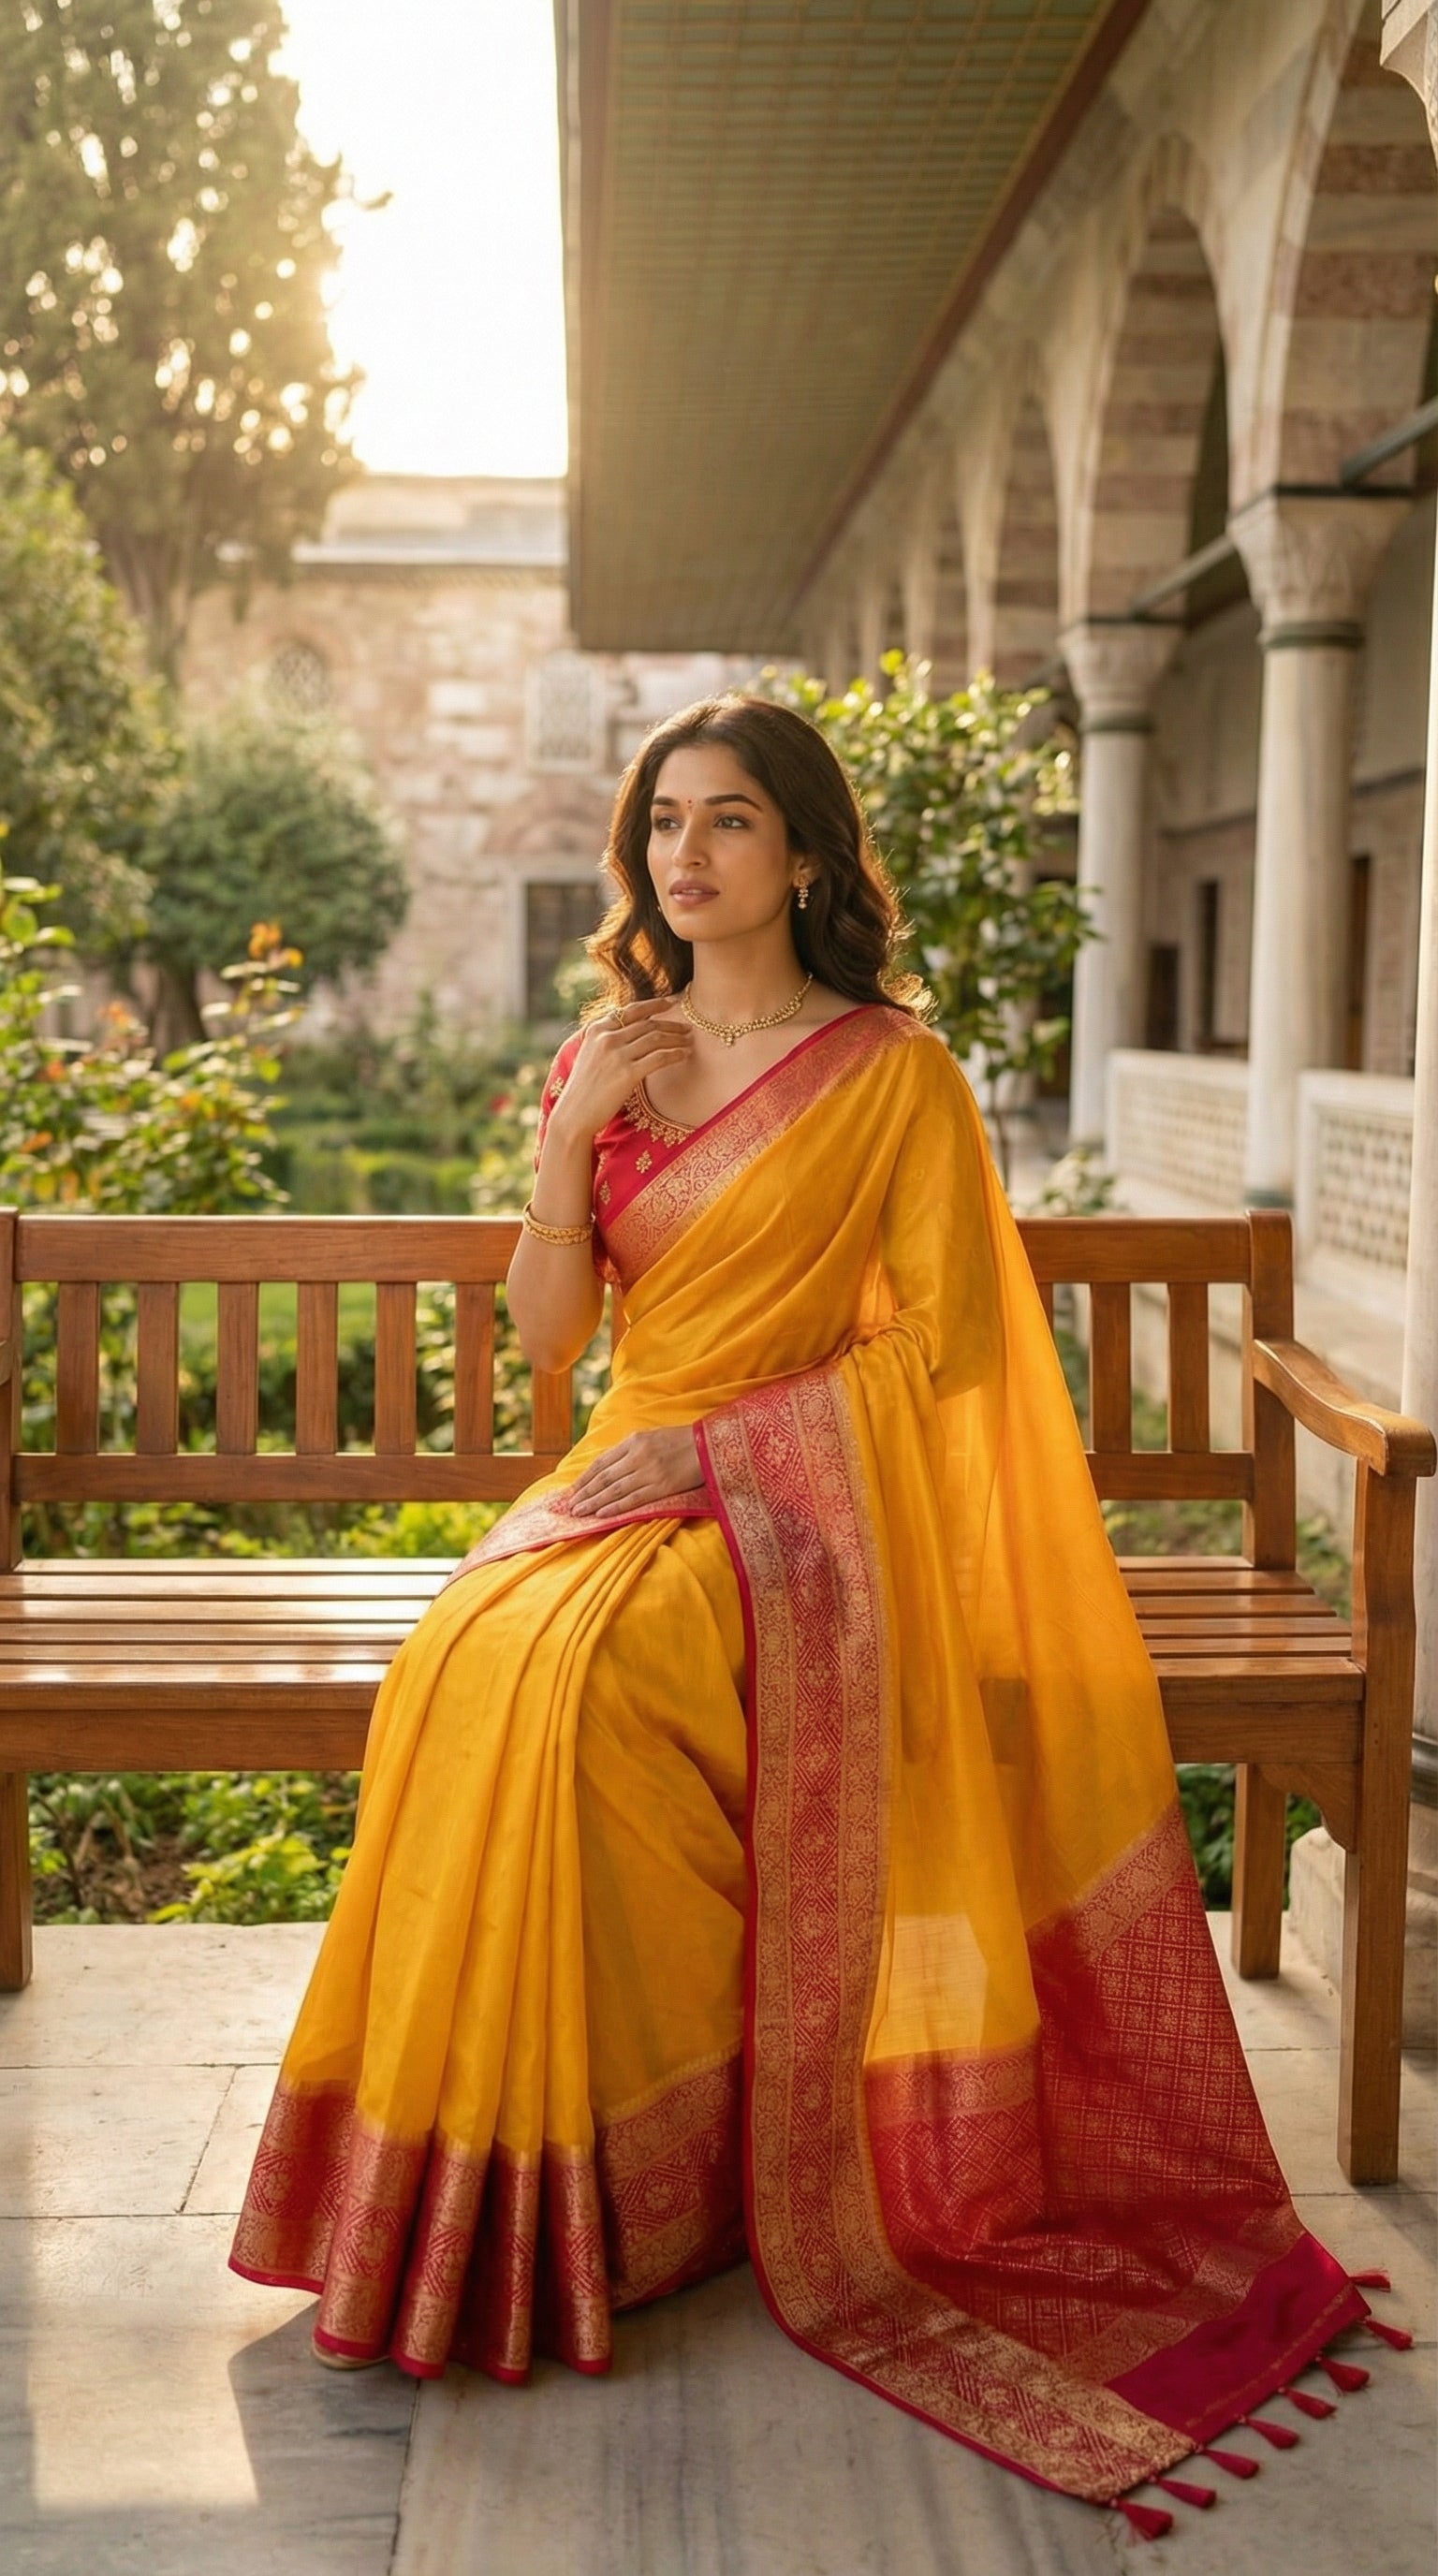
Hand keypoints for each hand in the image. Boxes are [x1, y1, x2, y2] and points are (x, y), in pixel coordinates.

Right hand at [549, 995, 691, 1140]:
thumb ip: (605, 1038)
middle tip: (686, 1027)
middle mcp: (606, 1038)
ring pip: (656, 1038)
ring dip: (676, 1038)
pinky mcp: (627, 1074)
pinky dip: (675, 1054)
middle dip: (670, 1024)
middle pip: (647, 1024)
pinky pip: (659, 1058)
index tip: (670, 1002)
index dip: (654, 1004)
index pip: (631, 1010)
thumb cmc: (583, 1088)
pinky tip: (684, 1055)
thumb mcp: (589, 1054)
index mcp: (596, 1029)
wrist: (574, 1114)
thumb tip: (627, 1025)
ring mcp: (617, 1055)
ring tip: (688, 1040)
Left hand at [566, 1423, 703, 1516]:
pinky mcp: (661, 1487)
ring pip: (614, 1490)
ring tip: (579, 1513)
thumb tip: (609, 1467)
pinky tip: (601, 1514)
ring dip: (594, 1503)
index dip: (585, 1478)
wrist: (709, 1446)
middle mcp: (638, 1456)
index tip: (573, 1490)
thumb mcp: (651, 1436)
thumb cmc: (681, 1441)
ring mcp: (649, 1472)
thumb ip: (630, 1449)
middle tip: (570, 1507)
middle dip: (585, 1493)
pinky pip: (633, 1500)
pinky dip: (615, 1508)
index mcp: (634, 1441)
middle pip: (604, 1477)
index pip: (602, 1462)